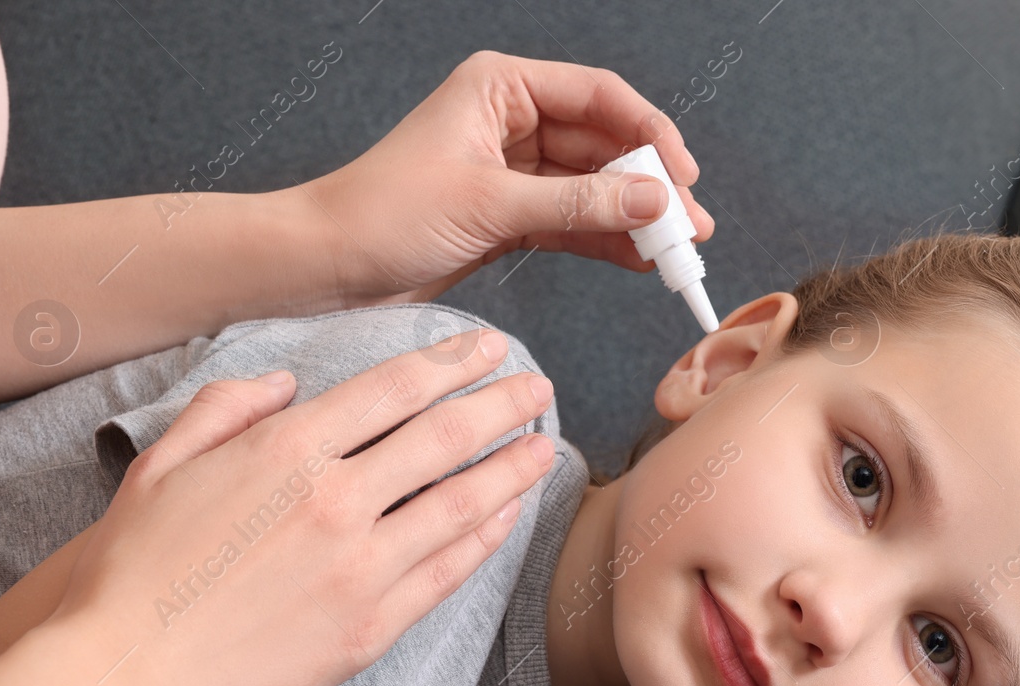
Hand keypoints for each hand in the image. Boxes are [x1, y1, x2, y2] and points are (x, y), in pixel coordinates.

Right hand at [49, 328, 553, 685]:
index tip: (485, 347)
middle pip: (444, 437)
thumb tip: (285, 383)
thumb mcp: (160, 465)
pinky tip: (508, 516)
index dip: (449, 362)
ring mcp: (362, 566)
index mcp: (286, 451)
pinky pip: (448, 571)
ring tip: (545, 445)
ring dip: (513, 469)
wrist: (131, 677)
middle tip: (537, 386)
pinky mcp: (374, 625)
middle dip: (501, 404)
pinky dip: (487, 537)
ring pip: (462, 502)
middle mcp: (337, 500)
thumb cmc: (133, 573)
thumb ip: (225, 410)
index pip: (392, 390)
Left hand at [301, 50, 715, 305]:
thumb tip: (653, 201)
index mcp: (502, 86)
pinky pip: (573, 221)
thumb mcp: (490, 205)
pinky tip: (639, 261)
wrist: (329, 264)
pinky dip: (606, 240)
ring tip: (676, 252)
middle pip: (604, 144)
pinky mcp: (509, 215)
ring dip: (634, 218)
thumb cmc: (384, 213)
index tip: (684, 176)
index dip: (650, 133)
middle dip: (649, 185)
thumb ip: (578, 202)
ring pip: (593, 186)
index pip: (599, 97)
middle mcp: (511, 119)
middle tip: (690, 226)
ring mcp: (513, 169)